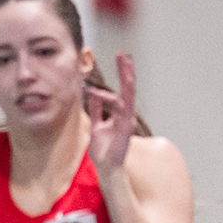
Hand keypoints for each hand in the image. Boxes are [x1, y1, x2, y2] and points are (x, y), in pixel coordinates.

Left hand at [84, 53, 138, 172]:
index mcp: (120, 114)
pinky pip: (122, 109)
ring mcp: (127, 121)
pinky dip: (117, 99)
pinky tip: (112, 88)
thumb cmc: (104, 149)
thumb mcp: (97, 124)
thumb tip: (93, 95)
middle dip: (126, 71)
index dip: (119, 77)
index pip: (122, 91)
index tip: (114, 65)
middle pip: (128, 89)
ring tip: (125, 64)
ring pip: (128, 95)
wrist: (106, 167)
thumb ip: (96, 110)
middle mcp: (126, 115)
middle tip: (124, 55)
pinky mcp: (125, 128)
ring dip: (126, 79)